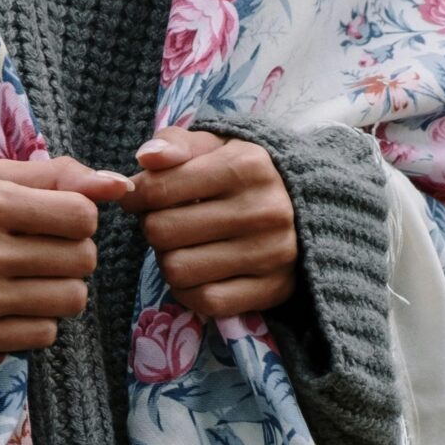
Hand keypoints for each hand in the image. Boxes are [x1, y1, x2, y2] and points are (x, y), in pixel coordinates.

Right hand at [0, 155, 129, 353]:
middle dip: (72, 251)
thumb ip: (61, 176)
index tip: (56, 218)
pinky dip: (39, 318)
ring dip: (62, 286)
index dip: (78, 216)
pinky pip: (45, 334)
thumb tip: (120, 185)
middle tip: (42, 248)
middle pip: (83, 259)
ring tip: (31, 274)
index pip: (83, 217)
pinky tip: (13, 301)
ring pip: (72, 299)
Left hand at [121, 127, 297, 317]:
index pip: (157, 190)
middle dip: (153, 228)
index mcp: (246, 165)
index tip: (137, 199)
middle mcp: (263, 210)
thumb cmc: (247, 173)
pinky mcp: (274, 288)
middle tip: (167, 222)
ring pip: (178, 270)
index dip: (135, 196)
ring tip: (184, 246)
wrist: (309, 207)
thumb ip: (176, 143)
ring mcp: (271, 253)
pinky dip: (190, 291)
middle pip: (161, 232)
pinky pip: (205, 301)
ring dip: (169, 261)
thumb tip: (146, 156)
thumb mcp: (216, 145)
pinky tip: (198, 273)